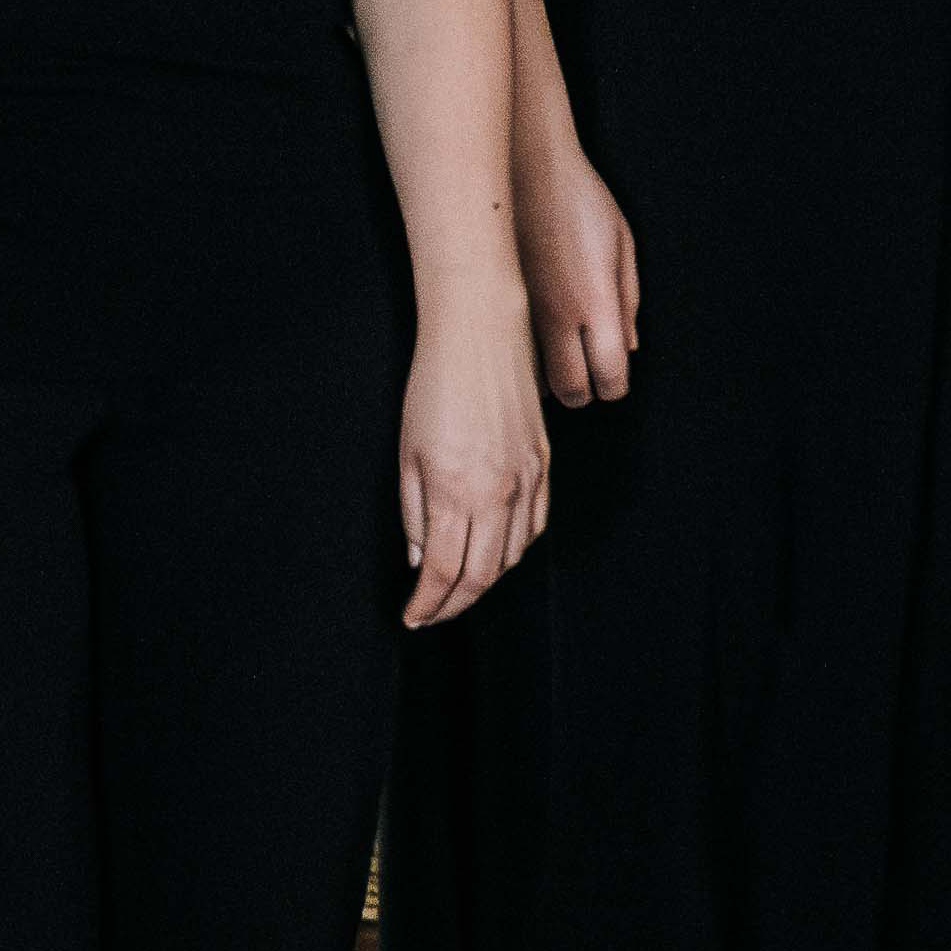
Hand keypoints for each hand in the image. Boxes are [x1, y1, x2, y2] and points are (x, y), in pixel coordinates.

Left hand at [397, 302, 549, 627]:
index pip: (446, 570)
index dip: (429, 603)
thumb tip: (420, 559)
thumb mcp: (407, 453)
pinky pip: (536, 524)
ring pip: (514, 555)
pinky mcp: (543, 465)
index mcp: (457, 491)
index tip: (413, 616)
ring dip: (486, 581)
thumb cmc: (435, 385)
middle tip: (433, 615)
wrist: (482, 334)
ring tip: (460, 590)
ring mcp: (528, 480)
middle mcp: (499, 493)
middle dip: (456, 604)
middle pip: (484, 574)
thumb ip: (413, 512)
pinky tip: (499, 552)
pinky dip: (517, 550)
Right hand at [515, 126, 640, 405]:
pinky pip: (508, 350)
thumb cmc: (581, 200)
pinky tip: (528, 343)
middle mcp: (557, 313)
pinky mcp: (495, 300)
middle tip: (586, 379)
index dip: (614, 387)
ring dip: (547, 379)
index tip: (613, 381)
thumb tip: (628, 349)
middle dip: (582, 393)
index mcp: (597, 300)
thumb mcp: (622, 244)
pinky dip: (520, 358)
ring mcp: (520, 309)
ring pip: (531, 376)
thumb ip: (628, 302)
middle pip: (569, 389)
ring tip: (556, 360)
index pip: (608, 375)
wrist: (524, 166)